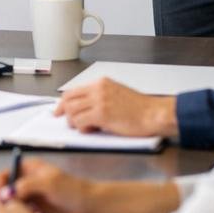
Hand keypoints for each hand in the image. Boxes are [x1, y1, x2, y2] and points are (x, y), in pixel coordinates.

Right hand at [0, 157, 91, 212]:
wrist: (87, 204)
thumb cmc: (72, 189)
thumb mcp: (48, 184)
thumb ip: (26, 186)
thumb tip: (7, 192)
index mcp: (28, 168)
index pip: (5, 173)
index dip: (0, 185)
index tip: (0, 197)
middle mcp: (27, 179)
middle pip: (5, 188)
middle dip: (4, 199)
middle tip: (7, 210)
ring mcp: (30, 193)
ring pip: (12, 200)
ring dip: (12, 208)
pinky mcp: (35, 205)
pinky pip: (20, 210)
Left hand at [56, 78, 178, 138]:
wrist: (154, 114)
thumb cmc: (140, 109)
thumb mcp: (117, 94)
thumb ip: (99, 97)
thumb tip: (84, 108)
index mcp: (101, 83)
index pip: (73, 91)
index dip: (63, 103)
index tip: (60, 112)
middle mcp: (98, 89)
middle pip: (68, 99)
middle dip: (64, 113)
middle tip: (69, 123)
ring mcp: (99, 100)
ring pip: (71, 111)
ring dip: (75, 122)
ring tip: (87, 127)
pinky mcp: (102, 114)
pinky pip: (80, 121)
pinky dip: (82, 128)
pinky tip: (91, 130)